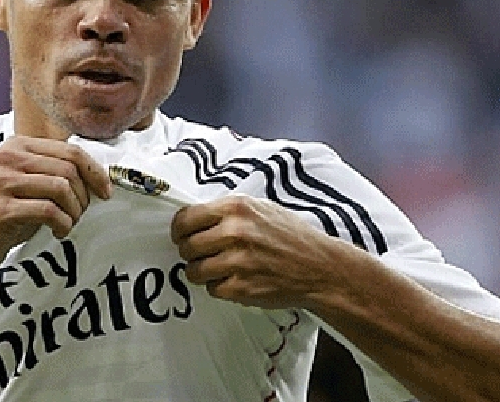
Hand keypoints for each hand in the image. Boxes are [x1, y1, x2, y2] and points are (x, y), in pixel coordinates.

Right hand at [0, 136, 110, 276]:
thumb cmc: (1, 215)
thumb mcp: (26, 184)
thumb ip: (52, 173)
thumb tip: (95, 176)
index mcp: (16, 146)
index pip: (69, 150)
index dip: (94, 171)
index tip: (105, 190)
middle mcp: (7, 158)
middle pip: (68, 168)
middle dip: (85, 194)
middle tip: (82, 212)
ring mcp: (2, 181)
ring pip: (61, 188)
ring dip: (74, 211)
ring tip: (69, 223)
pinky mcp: (1, 208)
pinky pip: (48, 211)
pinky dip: (63, 223)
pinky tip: (59, 231)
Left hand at [170, 195, 343, 308]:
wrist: (320, 267)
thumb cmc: (290, 236)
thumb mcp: (260, 209)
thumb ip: (226, 212)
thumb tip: (193, 219)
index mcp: (236, 208)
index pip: (185, 219)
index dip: (179, 230)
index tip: (182, 236)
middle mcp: (234, 232)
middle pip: (186, 247)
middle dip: (190, 253)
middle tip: (203, 254)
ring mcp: (238, 262)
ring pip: (194, 271)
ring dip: (202, 272)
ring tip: (219, 268)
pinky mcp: (242, 288)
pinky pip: (212, 290)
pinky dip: (220, 287)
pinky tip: (236, 280)